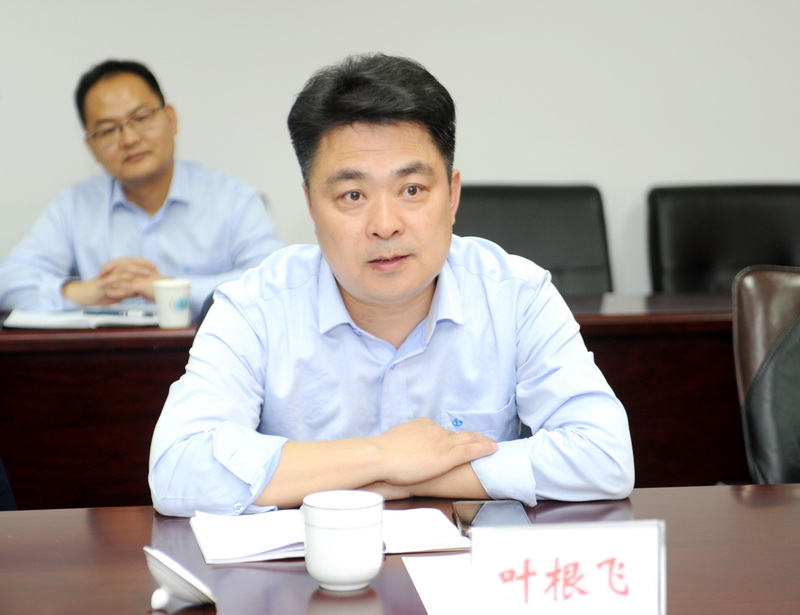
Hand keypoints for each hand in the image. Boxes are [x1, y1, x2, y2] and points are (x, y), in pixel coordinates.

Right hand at [63, 258, 163, 304]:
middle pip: (130, 263)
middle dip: (143, 265)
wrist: (85, 295)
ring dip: (136, 271)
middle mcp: (113, 270)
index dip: (144, 264)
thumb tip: (141, 291)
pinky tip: (133, 285)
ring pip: (123, 269)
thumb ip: (129, 289)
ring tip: (147, 273)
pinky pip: (115, 281)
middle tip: (154, 268)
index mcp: (117, 270)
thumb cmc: (101, 292)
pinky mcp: (103, 282)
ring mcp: (108, 275)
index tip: (156, 267)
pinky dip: (125, 282)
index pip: (133, 263)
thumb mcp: (119, 291)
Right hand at [372, 418, 496, 485]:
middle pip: (457, 434)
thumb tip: (403, 450)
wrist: (379, 456)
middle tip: (484, 441)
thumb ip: (404, 443)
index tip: (456, 441)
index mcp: (422, 425)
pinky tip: (493, 449)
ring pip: (468, 440)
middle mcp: (434, 430)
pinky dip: (484, 448)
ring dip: (481, 442)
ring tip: (492, 445)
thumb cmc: (381, 454)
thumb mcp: (394, 442)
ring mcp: (442, 442)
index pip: (441, 432)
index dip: (451, 438)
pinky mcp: (447, 456)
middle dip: (472, 438)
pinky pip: (470, 450)